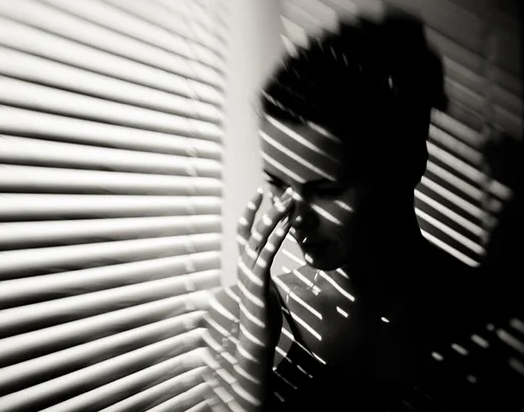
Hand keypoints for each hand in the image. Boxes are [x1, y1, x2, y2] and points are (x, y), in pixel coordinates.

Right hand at [232, 186, 292, 408]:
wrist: (254, 339)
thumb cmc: (262, 316)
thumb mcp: (262, 288)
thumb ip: (262, 274)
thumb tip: (264, 265)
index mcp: (245, 264)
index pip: (244, 231)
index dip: (250, 211)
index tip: (259, 193)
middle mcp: (244, 264)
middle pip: (254, 229)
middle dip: (269, 208)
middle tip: (284, 191)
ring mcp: (250, 273)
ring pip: (260, 238)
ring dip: (275, 219)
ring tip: (287, 203)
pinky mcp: (258, 283)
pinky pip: (267, 256)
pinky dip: (275, 240)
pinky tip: (285, 228)